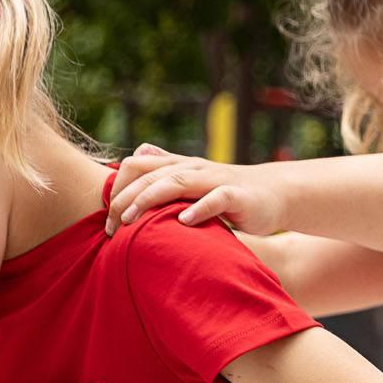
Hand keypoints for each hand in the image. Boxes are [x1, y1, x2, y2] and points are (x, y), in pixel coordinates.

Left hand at [106, 144, 288, 236]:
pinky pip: (216, 199)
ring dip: (150, 199)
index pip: (137, 166)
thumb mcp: (194, 181)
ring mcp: (214, 180)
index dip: (117, 187)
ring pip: (176, 182)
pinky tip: (184, 222)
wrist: (274, 192)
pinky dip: (199, 209)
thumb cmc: (229, 193)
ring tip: (132, 220)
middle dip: (126, 198)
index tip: (107, 218)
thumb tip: (137, 155)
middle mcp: (192, 168)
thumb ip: (167, 171)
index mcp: (178, 166)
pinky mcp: (237, 195)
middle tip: (110, 226)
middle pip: (150, 175)